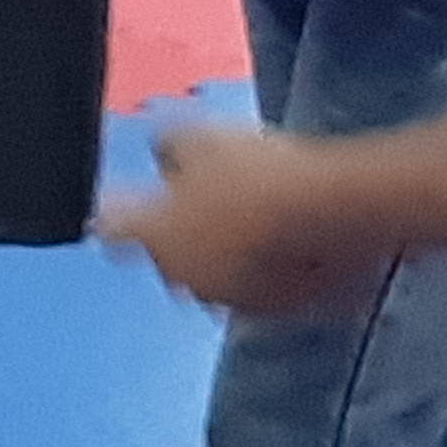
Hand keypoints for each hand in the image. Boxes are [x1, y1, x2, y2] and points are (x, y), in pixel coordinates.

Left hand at [107, 125, 382, 315]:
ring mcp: (232, 301)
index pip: (110, 227)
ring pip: (214, 276)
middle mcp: (185, 280)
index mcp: (155, 237)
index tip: (122, 198)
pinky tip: (288, 238)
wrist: (336, 214)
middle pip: (167, 256)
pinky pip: (260, 288)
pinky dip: (265, 269)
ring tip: (256, 214)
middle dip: (180, 232)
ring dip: (224, 253)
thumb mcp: (199, 135)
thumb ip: (166, 144)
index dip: (114, 211)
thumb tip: (159, 147)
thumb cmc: (262, 172)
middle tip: (207, 196)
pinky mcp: (278, 311)